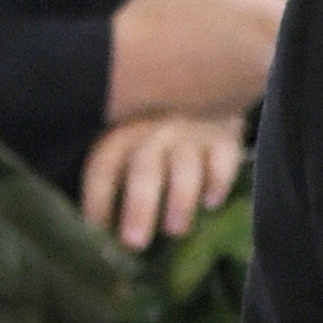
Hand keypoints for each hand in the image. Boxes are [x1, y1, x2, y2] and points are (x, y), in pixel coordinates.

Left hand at [80, 107, 244, 249]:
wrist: (211, 79)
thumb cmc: (162, 121)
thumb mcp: (132, 129)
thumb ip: (120, 167)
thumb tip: (103, 224)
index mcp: (123, 130)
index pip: (105, 166)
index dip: (98, 198)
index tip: (97, 231)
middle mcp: (155, 131)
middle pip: (144, 170)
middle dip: (139, 207)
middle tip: (134, 243)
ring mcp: (192, 134)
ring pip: (184, 168)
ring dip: (180, 200)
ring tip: (175, 231)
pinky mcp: (225, 138)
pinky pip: (223, 161)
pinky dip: (218, 182)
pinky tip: (212, 203)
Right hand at [104, 0, 285, 126]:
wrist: (128, 72)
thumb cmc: (160, 12)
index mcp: (270, 20)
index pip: (310, 1)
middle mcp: (276, 59)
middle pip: (298, 35)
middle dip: (280, 18)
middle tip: (245, 7)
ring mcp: (261, 88)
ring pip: (278, 60)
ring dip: (264, 46)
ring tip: (224, 33)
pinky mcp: (243, 108)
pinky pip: (254, 82)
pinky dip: (243, 69)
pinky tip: (212, 58)